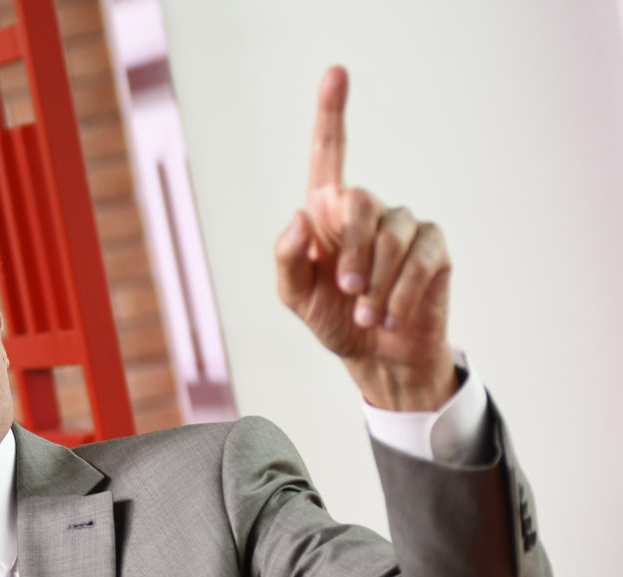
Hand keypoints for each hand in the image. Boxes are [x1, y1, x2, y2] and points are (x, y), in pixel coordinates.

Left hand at [275, 66, 458, 410]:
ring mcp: (404, 226)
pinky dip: (399, 292)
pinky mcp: (434, 249)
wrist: (376, 358)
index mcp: (327, 215)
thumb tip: (300, 215)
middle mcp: (367, 211)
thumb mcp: (296, 296)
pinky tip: (389, 317)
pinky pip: (419, 259)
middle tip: (347, 289)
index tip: (336, 72)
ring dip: (374, 281)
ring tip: (368, 314)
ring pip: (389, 235)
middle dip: (349, 250)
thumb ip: (288, 258)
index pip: (329, 156)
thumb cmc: (333, 320)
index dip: (331, 114)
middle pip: (357, 201)